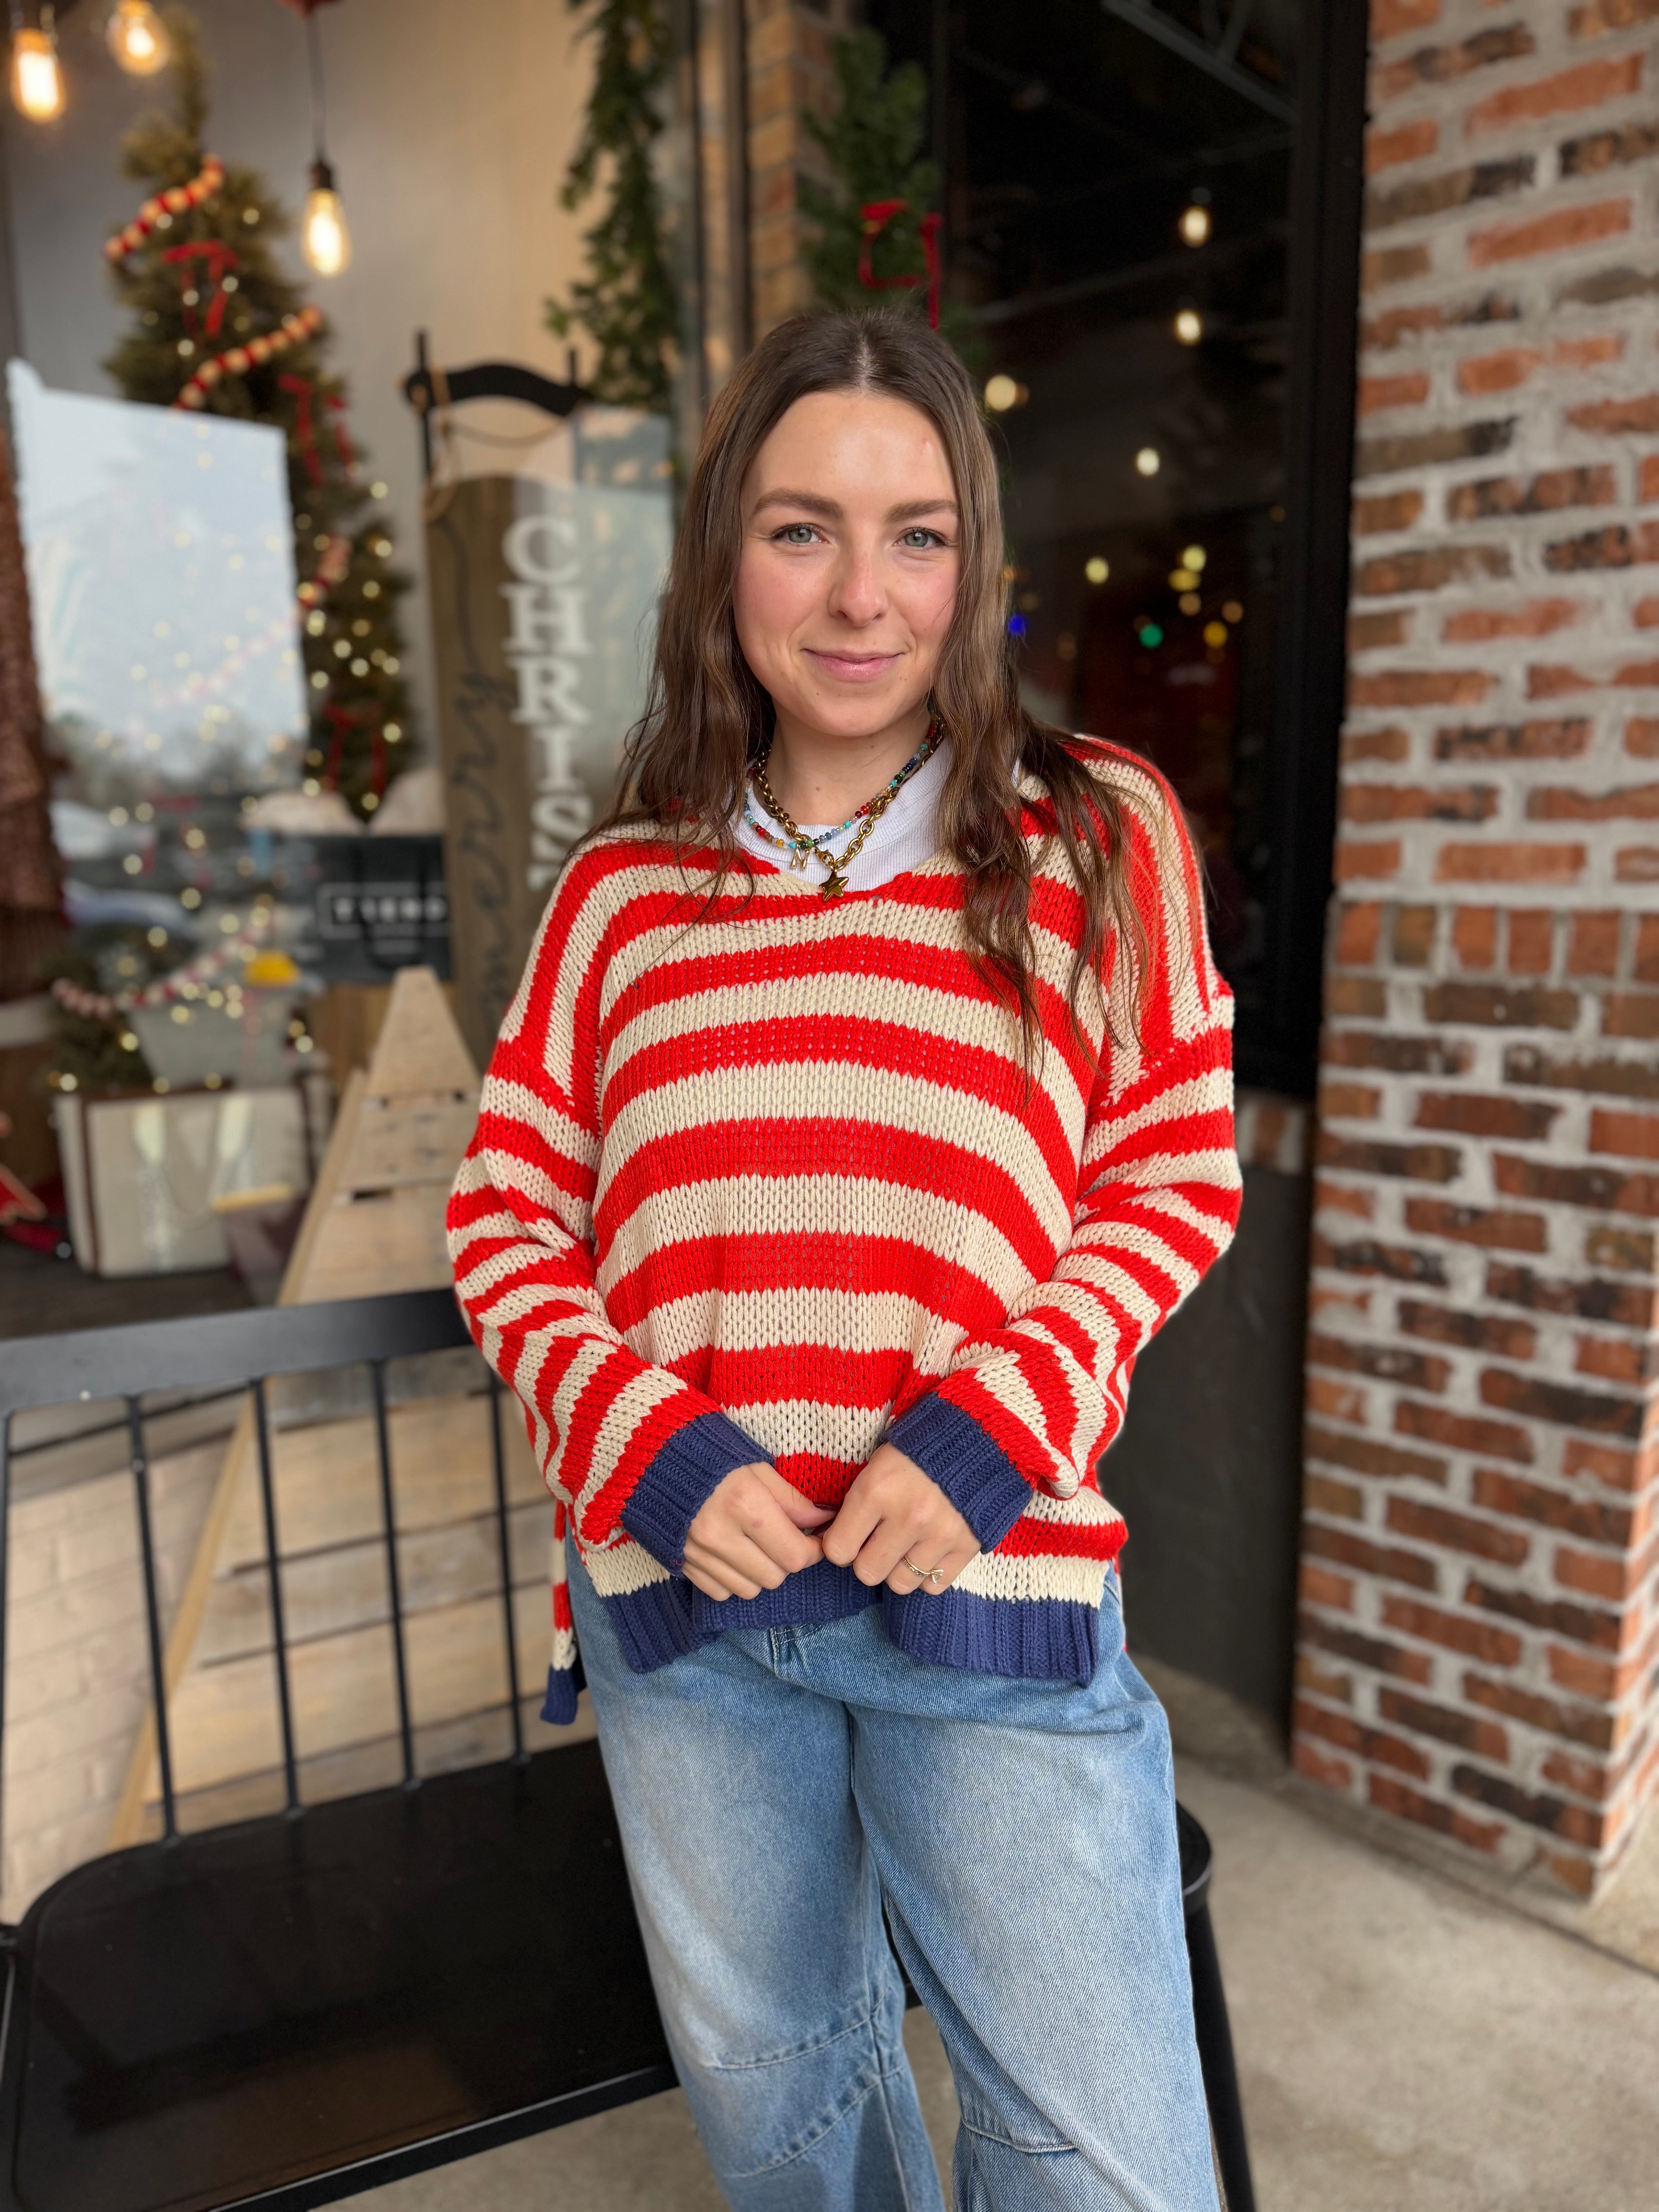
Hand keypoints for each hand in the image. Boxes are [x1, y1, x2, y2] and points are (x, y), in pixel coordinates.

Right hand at [684, 1462, 831, 1601]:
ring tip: (758, 1546)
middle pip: (774, 1577)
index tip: (814, 1539)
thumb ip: (791, 1499)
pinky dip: (733, 1580)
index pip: (794, 1554)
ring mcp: (697, 1553)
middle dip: (787, 1561)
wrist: (655, 1460)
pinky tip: (732, 1554)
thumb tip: (823, 1520)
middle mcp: (719, 1534)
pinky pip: (721, 1592)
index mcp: (743, 1503)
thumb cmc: (713, 1456)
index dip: (812, 1551)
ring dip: (761, 1572)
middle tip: (786, 1540)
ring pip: (749, 1590)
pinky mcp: (682, 1564)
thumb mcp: (757, 1467)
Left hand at [821, 1443, 978, 1596]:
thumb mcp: (877, 1464)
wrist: (977, 1439)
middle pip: (868, 1573)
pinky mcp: (967, 1546)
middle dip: (868, 1560)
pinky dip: (927, 1575)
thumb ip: (855, 1503)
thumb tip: (831, 1541)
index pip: (838, 1550)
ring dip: (898, 1569)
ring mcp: (941, 1534)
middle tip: (878, 1541)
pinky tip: (927, 1551)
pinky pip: (933, 1586)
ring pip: (900, 1584)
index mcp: (877, 1490)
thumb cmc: (917, 1451)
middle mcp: (908, 1516)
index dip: (840, 1545)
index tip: (849, 1536)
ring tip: (905, 1545)